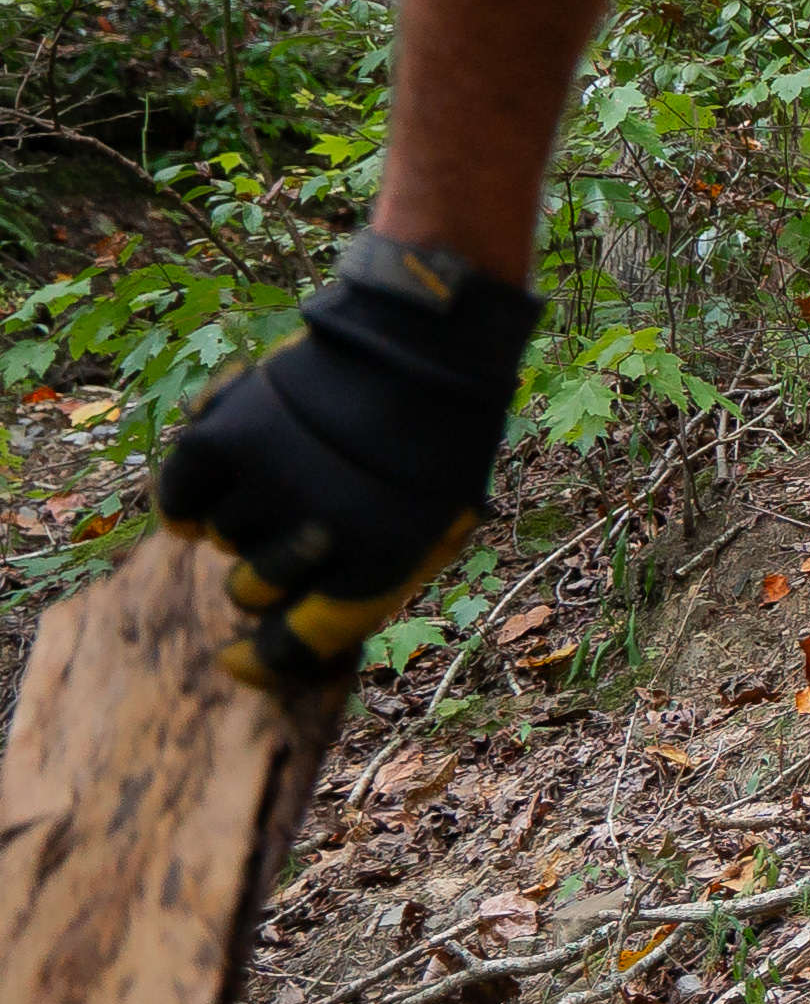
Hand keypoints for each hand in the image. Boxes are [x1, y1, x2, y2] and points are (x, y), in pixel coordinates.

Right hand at [157, 233, 539, 686]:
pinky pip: (179, 497)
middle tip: (297, 521)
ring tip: (292, 468)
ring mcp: (268, 486)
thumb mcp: (435, 522)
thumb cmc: (434, 439)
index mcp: (380, 566)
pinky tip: (223, 471)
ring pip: (220, 539)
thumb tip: (287, 635)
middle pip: (251, 592)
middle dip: (268, 568)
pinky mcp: (223, 439)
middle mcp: (319, 536)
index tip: (236, 661)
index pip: (295, 647)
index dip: (261, 662)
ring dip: (246, 516)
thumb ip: (370, 580)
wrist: (422, 341)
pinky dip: (189, 494)